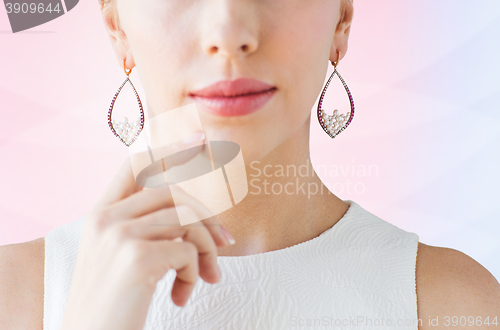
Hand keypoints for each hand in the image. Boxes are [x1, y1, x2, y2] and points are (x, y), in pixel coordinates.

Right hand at [61, 133, 234, 329]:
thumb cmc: (112, 305)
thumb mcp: (122, 259)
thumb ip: (148, 230)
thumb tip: (197, 216)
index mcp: (99, 215)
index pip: (136, 164)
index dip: (169, 150)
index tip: (200, 138)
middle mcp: (106, 219)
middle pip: (175, 192)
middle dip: (207, 218)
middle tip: (226, 243)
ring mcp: (119, 235)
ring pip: (188, 220)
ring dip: (207, 252)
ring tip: (207, 278)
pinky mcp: (137, 257)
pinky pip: (188, 250)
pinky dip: (195, 272)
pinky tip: (183, 296)